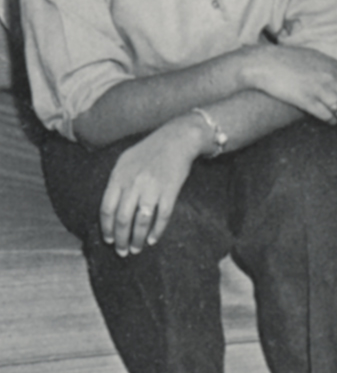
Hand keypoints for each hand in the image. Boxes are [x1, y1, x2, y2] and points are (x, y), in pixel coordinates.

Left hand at [99, 116, 202, 257]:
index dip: (106, 228)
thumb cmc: (151, 149)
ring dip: (137, 239)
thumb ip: (116, 181)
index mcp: (119, 176)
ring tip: (136, 249)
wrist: (178, 138)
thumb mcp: (126, 160)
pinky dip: (157, 231)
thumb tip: (110, 206)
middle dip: (121, 240)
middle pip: (122, 219)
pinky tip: (153, 239)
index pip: (107, 209)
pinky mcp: (170, 190)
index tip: (109, 239)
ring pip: (141, 221)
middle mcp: (134, 183)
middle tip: (121, 251)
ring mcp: (152, 187)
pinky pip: (161, 216)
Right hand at [248, 45, 336, 132]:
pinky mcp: (308, 100)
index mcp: (335, 66)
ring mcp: (320, 89)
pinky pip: (327, 116)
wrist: (266, 63)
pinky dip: (331, 121)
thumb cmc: (288, 60)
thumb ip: (330, 69)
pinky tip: (330, 122)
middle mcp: (332, 78)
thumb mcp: (315, 58)